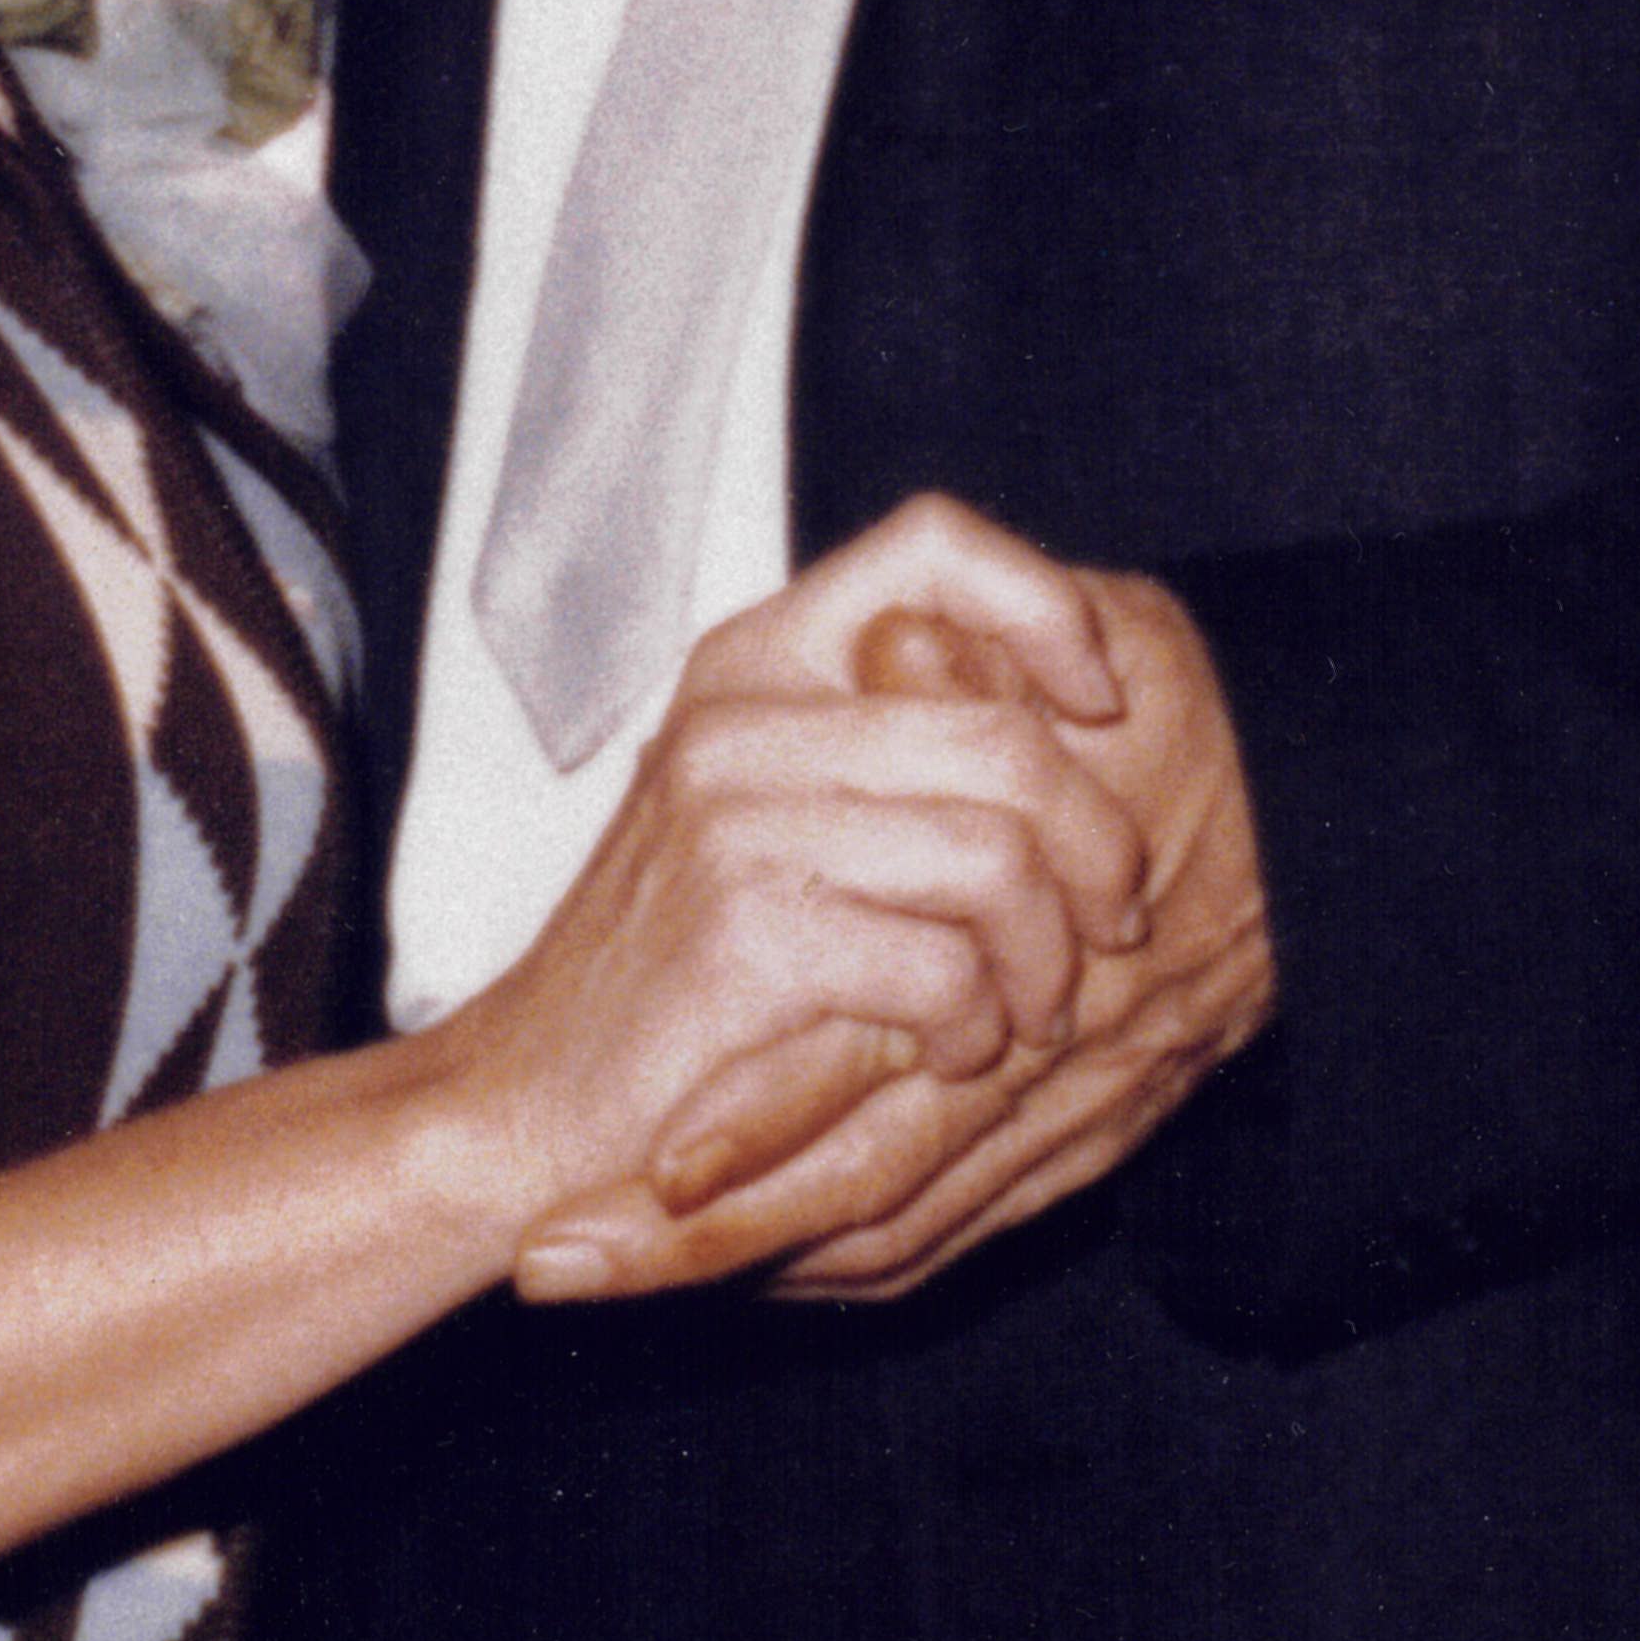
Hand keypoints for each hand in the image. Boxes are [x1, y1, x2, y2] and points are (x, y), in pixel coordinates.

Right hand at [454, 501, 1147, 1295]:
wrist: (533, 1097)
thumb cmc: (678, 964)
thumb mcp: (774, 812)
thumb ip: (890, 744)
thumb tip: (1076, 716)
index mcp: (755, 656)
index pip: (931, 543)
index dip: (1045, 608)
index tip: (1098, 709)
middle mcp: (740, 711)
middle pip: (1006, 734)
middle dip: (1095, 845)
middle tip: (1107, 924)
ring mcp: (733, 816)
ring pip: (996, 855)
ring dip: (1046, 958)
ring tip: (1027, 1011)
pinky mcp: (745, 932)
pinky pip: (944, 964)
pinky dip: (976, 1026)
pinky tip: (950, 1051)